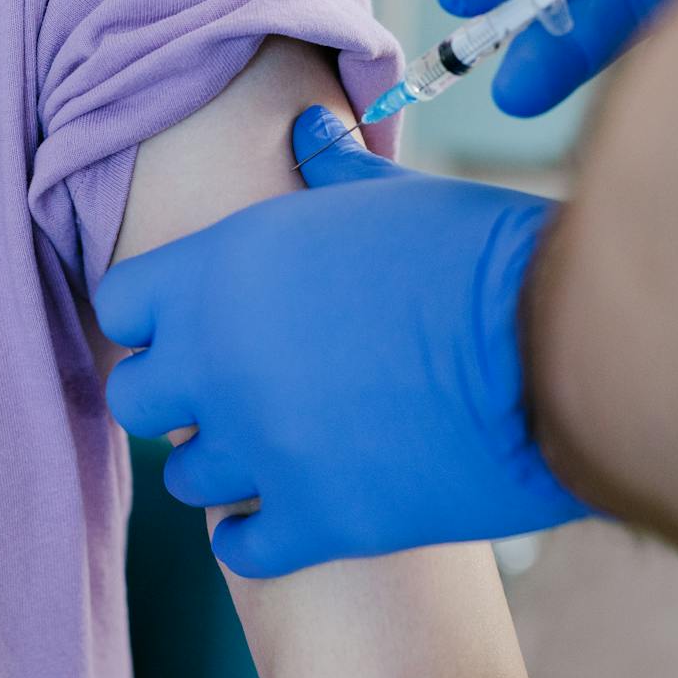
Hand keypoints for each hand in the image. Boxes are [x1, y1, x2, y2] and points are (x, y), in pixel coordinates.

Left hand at [97, 106, 590, 577]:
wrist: (555, 351)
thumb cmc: (477, 257)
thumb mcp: (390, 201)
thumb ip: (326, 174)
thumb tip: (306, 128)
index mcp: (227, 268)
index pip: (121, 302)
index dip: (158, 314)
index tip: (196, 323)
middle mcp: (223, 360)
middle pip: (137, 398)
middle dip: (178, 396)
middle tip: (234, 388)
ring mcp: (263, 447)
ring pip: (187, 479)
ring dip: (225, 464)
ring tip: (280, 445)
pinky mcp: (316, 521)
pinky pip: (242, 549)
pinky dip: (263, 534)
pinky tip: (299, 508)